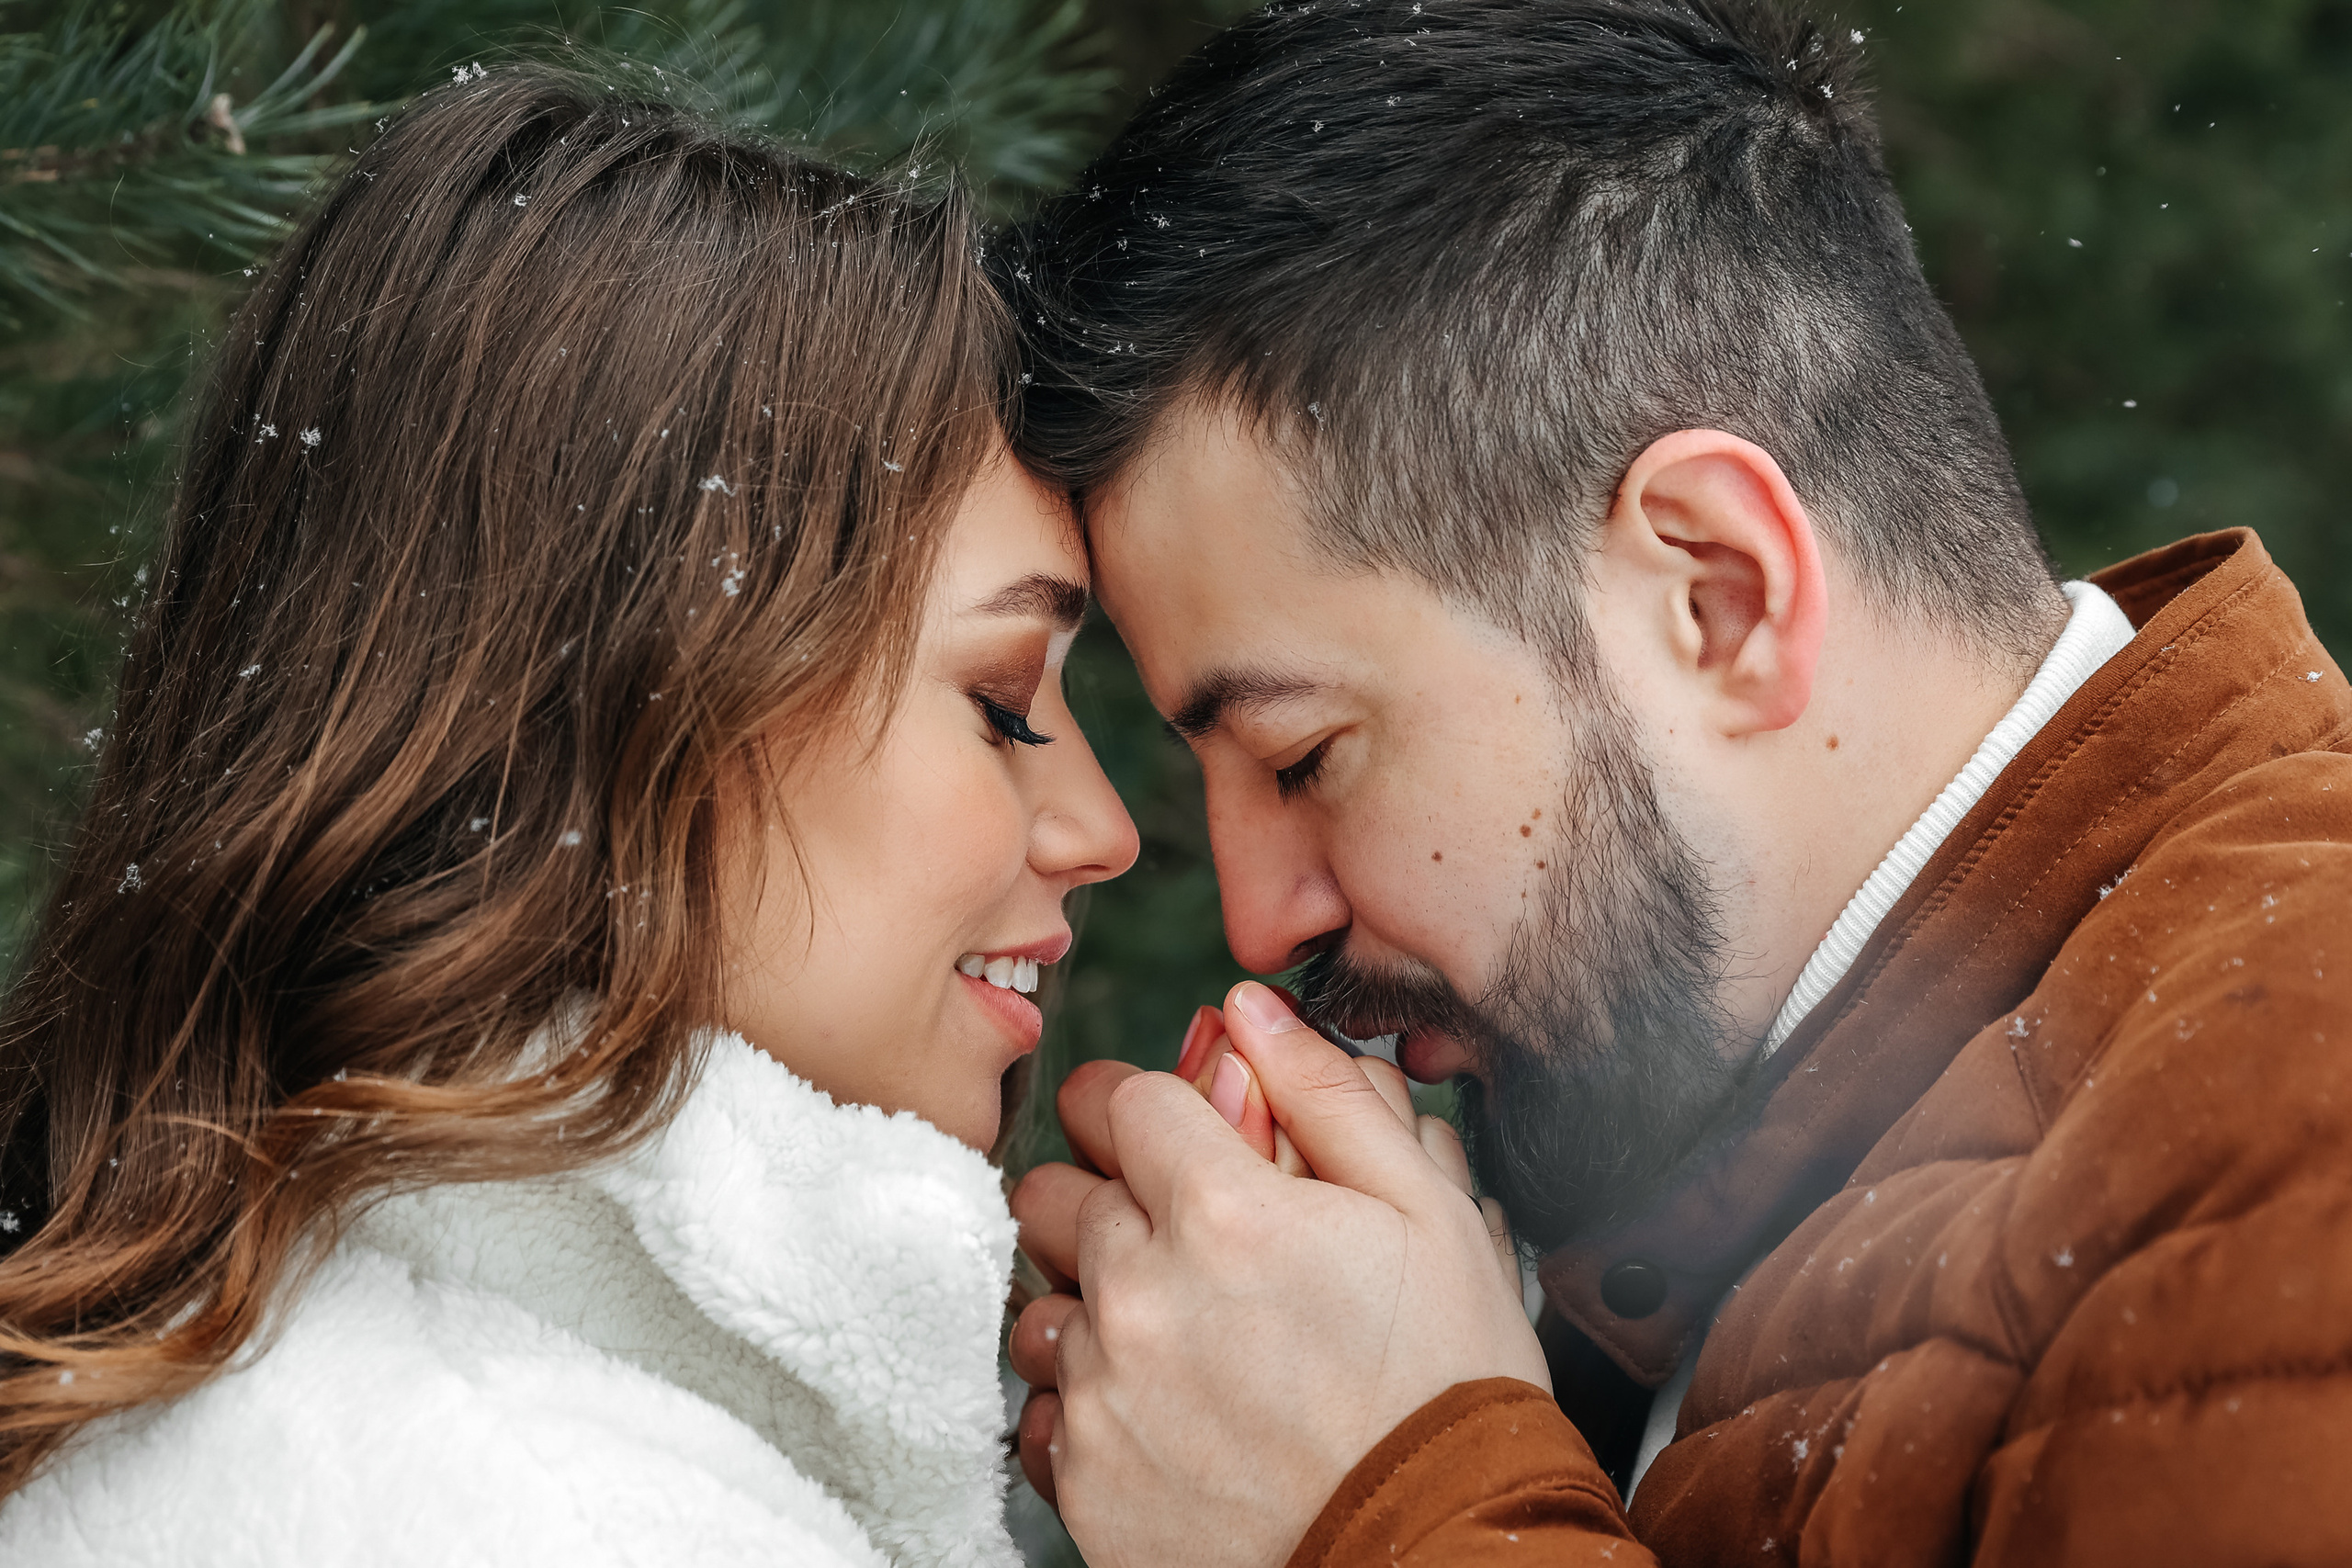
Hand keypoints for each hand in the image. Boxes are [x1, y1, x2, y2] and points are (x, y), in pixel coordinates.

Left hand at [1009, 982, 1543, 1565]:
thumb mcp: (1431, 1216)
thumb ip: (1330, 1096)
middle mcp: (1142, 1292)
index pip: (1119, 1099)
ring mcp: (1104, 1390)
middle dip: (1106, 1194)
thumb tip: (1253, 1011)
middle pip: (1055, 1190)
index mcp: (1223, 1209)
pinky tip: (1165, 1413)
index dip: (1148, 1106)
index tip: (1170, 1133)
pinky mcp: (1085, 1477)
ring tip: (1175, 1336)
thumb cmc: (1447, 1388)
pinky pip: (1043, 1408)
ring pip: (1042, 1300)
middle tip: (1177, 1236)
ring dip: (1091, 1302)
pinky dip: (1088, 1403)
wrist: (1438, 1556)